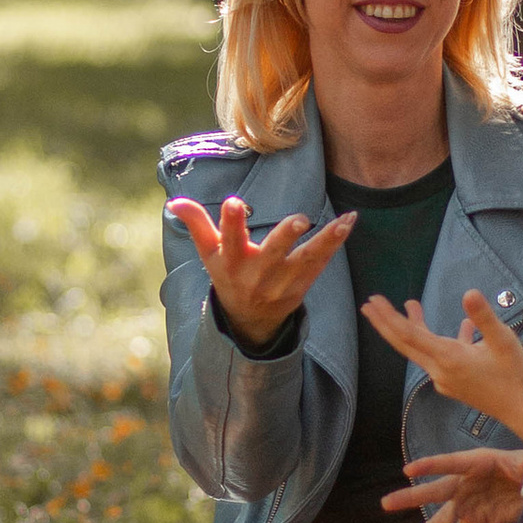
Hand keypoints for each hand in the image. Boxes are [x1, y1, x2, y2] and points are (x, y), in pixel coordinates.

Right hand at [167, 194, 354, 349]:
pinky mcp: (302, 286)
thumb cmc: (229, 275)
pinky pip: (320, 263)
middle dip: (284, 237)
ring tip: (342, 221)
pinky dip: (335, 243)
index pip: (229, 240)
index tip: (234, 202)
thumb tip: (173, 202)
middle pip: (271, 254)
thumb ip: (196, 224)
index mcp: (231, 262)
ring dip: (325, 241)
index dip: (230, 222)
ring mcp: (282, 282)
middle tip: (299, 219)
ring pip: (305, 260)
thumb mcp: (210, 253)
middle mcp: (257, 274)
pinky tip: (349, 222)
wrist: (250, 320)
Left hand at [359, 289, 522, 450]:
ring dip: (415, 327)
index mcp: (448, 358)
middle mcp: (440, 370)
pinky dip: (442, 339)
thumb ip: (484, 316)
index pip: (409, 335)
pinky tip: (464, 328)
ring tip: (411, 305)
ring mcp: (446, 379)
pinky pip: (441, 356)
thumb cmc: (515, 374)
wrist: (522, 410)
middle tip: (368, 304)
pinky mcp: (455, 383)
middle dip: (387, 323)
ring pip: (423, 349)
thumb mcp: (503, 340)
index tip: (373, 302)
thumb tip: (469, 292)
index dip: (389, 317)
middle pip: (406, 344)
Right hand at [383, 447, 522, 522]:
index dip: (430, 466)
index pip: (450, 463)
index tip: (408, 471)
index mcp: (476, 463)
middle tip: (386, 503)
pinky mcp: (475, 521)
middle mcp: (464, 483)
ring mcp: (467, 504)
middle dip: (411, 498)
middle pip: (435, 492)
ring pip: (439, 522)